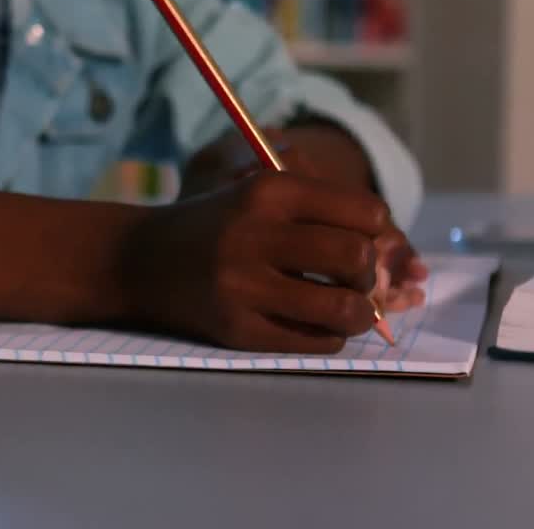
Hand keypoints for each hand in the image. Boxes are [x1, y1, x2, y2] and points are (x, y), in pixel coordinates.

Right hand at [120, 170, 390, 353]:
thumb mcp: (258, 196)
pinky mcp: (236, 327)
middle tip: (349, 279)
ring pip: (343, 308)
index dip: (376, 233)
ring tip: (342, 308)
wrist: (134, 260)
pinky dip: (327, 337)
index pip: (365, 212)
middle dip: (365, 274)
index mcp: (267, 191)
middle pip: (355, 259)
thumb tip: (399, 259)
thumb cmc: (213, 226)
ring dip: (356, 313)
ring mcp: (243, 285)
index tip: (359, 243)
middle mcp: (254, 234)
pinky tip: (310, 325)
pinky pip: (314, 342)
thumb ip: (321, 214)